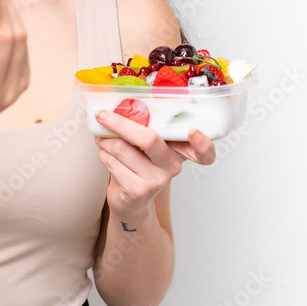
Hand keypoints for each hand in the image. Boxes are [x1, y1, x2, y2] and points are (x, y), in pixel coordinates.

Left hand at [93, 110, 215, 219]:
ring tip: (102, 138)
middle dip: (120, 123)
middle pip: (149, 139)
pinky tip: (105, 153)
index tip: (194, 133)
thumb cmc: (138, 165)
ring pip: (123, 148)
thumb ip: (146, 127)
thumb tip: (121, 104)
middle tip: (102, 115)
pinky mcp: (138, 190)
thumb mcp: (148, 146)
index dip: (203, 143)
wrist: (130, 201)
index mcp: (180, 151)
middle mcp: (172, 166)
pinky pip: (113, 162)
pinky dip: (103, 153)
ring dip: (105, 140)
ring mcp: (156, 180)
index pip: (204, 152)